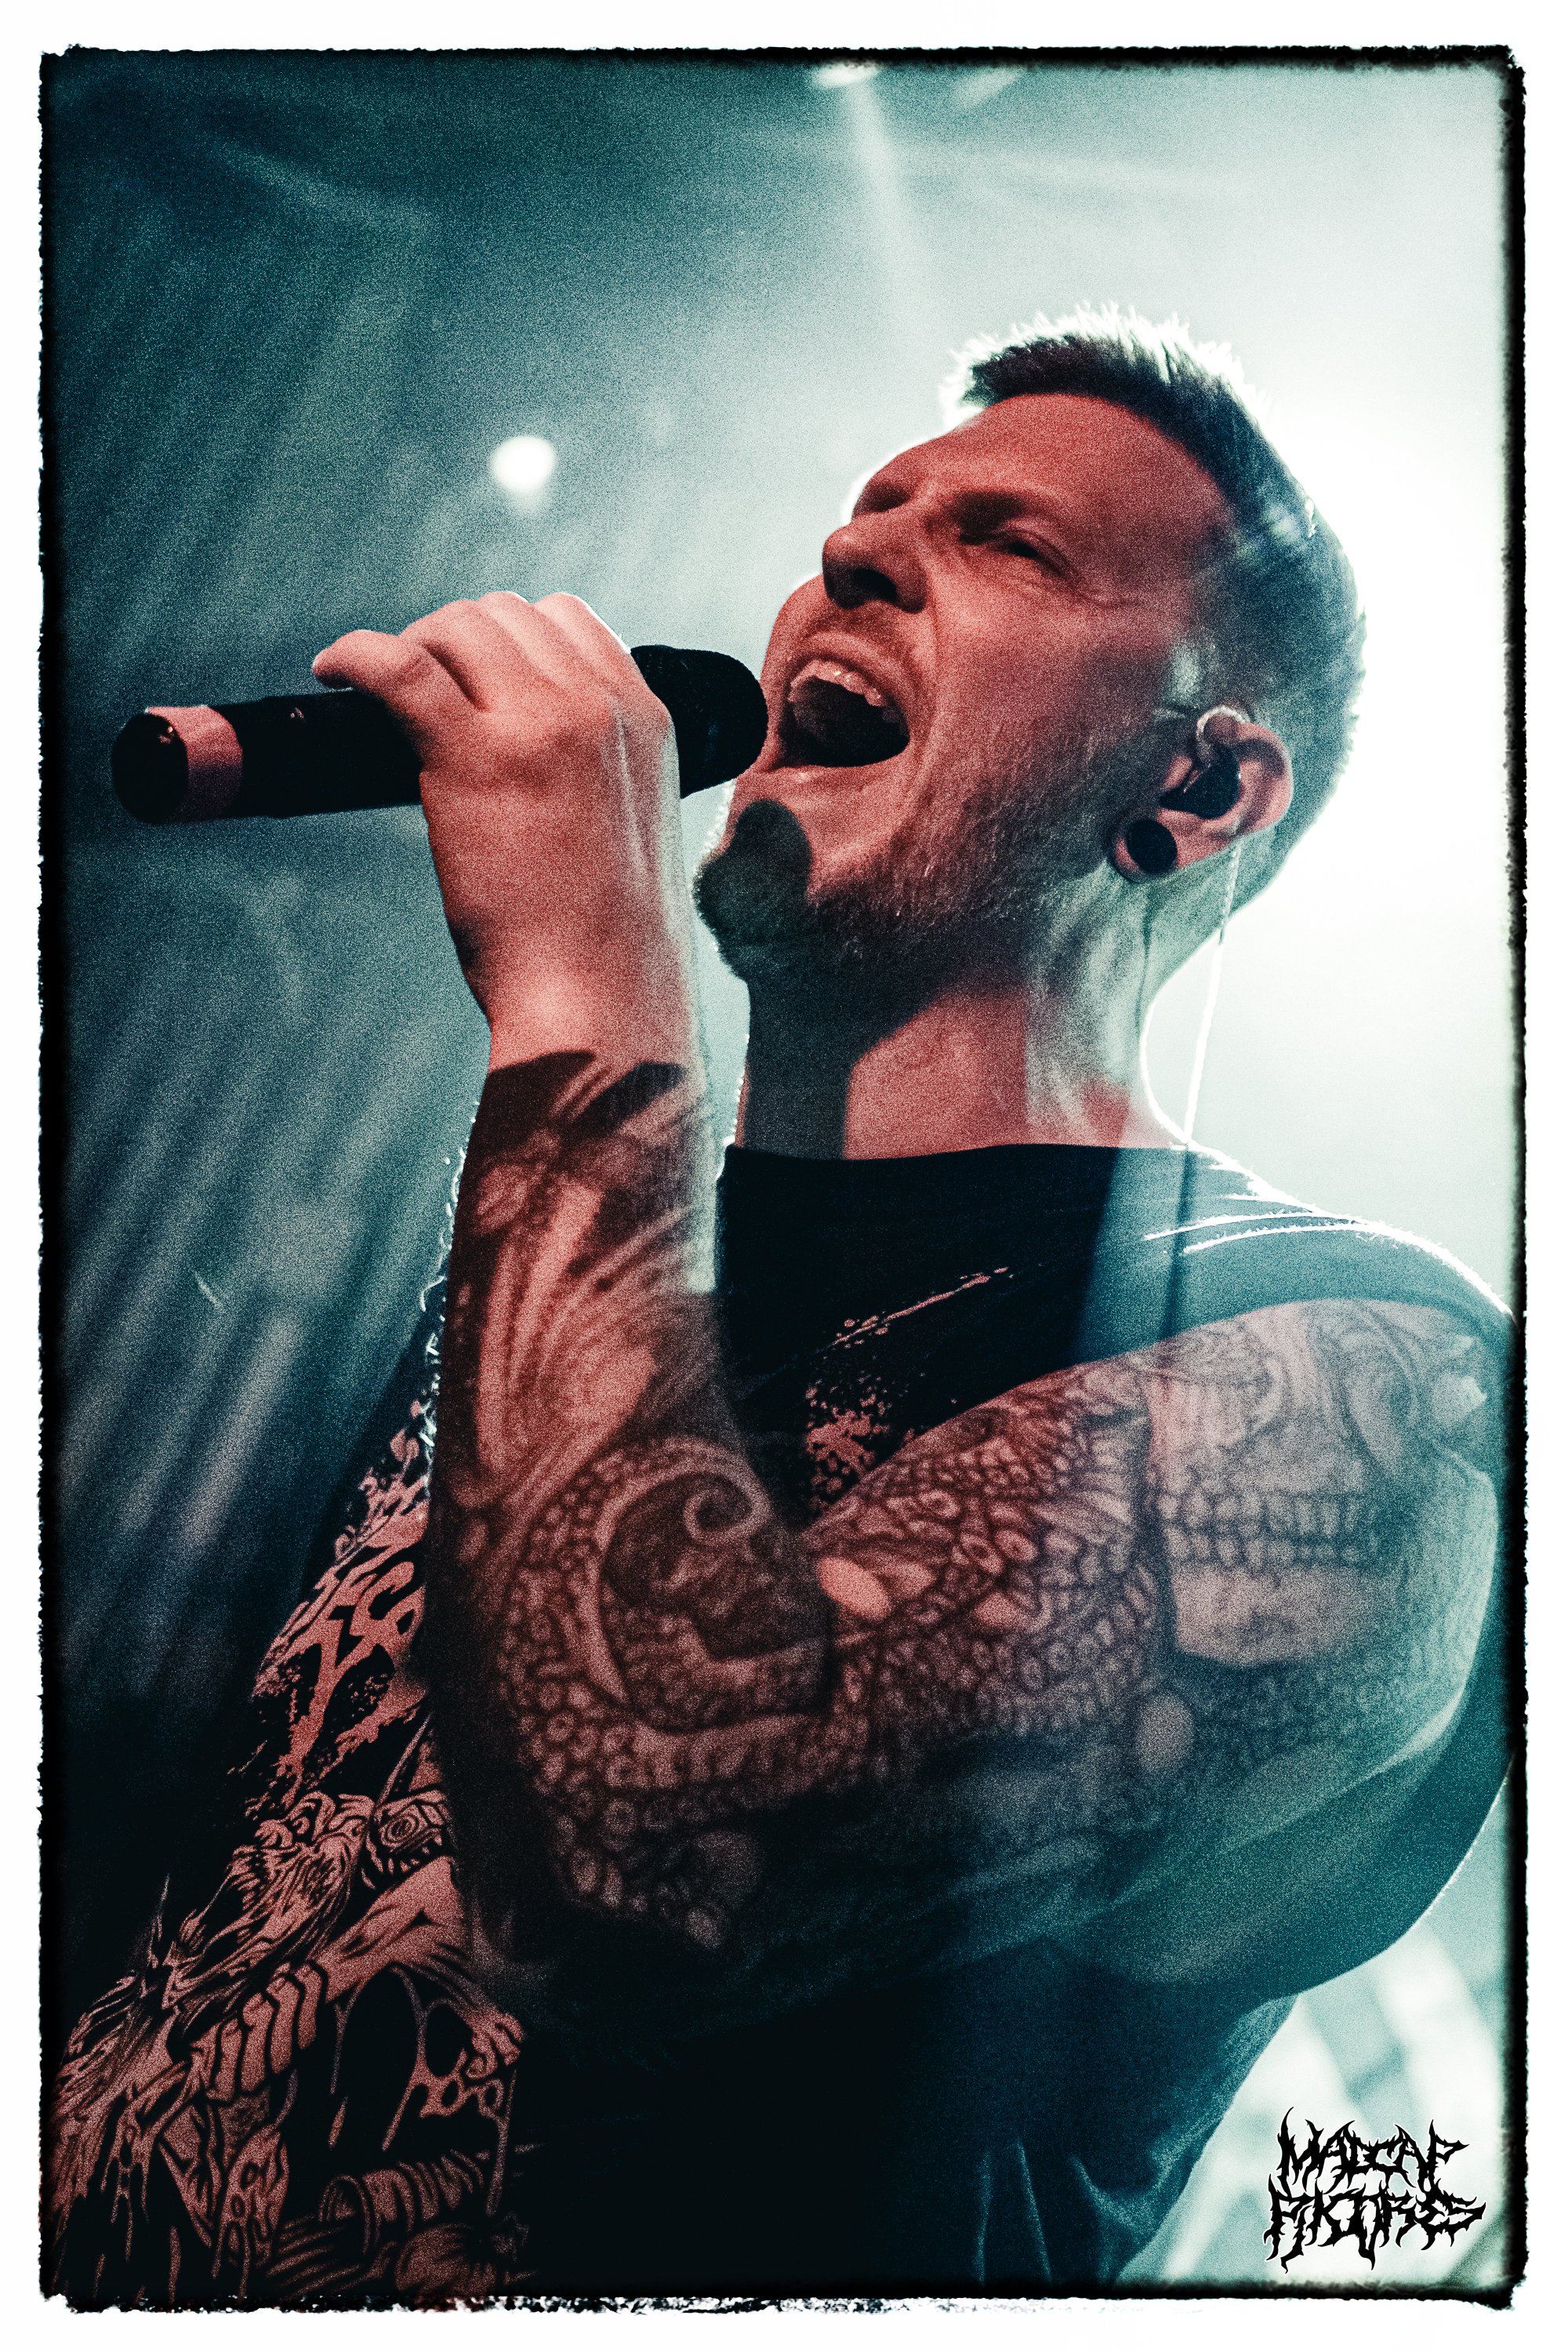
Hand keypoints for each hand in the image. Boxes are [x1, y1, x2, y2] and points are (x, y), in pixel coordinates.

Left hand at [314, 592, 695, 1065]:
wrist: (601, 998)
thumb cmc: (607, 941)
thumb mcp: (631, 826)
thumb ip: (598, 769)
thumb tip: (532, 756)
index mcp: (645, 720)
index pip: (568, 621)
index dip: (508, 638)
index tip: (474, 675)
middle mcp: (597, 706)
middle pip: (506, 615)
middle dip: (454, 639)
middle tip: (419, 690)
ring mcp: (537, 726)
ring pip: (455, 628)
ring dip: (410, 647)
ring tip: (383, 693)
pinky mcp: (473, 757)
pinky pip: (396, 666)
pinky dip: (354, 655)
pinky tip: (332, 672)